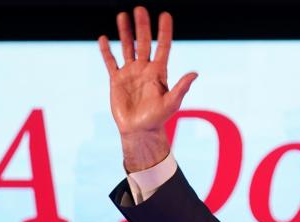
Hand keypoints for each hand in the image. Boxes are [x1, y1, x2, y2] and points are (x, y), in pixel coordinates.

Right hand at [99, 7, 197, 170]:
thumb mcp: (172, 103)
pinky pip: (111, 62)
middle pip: (144, 42)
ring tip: (123, 15)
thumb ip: (182, 87)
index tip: (165, 15)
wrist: (140, 131)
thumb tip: (195, 74)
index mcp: (159, 72)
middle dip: (142, 26)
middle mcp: (145, 69)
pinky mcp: (117, 80)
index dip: (164, 31)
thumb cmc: (158, 119)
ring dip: (125, 32)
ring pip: (127, 48)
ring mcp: (130, 73)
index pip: (163, 47)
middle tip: (139, 9)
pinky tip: (104, 38)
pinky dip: (106, 51)